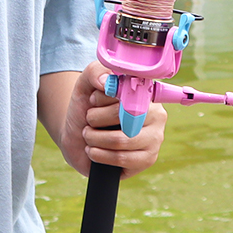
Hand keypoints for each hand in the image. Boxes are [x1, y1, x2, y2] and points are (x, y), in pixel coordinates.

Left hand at [60, 61, 164, 178]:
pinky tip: (93, 150)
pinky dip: (100, 155)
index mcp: (146, 92)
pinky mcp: (147, 160)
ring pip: (122, 140)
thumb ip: (95, 72)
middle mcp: (157, 115)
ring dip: (94, 138)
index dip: (105, 98)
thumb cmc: (86, 108)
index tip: (92, 101)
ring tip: (88, 135)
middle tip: (88, 120)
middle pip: (125, 117)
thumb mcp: (86, 84)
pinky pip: (122, 159)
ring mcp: (155, 139)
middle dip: (96, 118)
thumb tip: (106, 82)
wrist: (76, 137)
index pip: (130, 93)